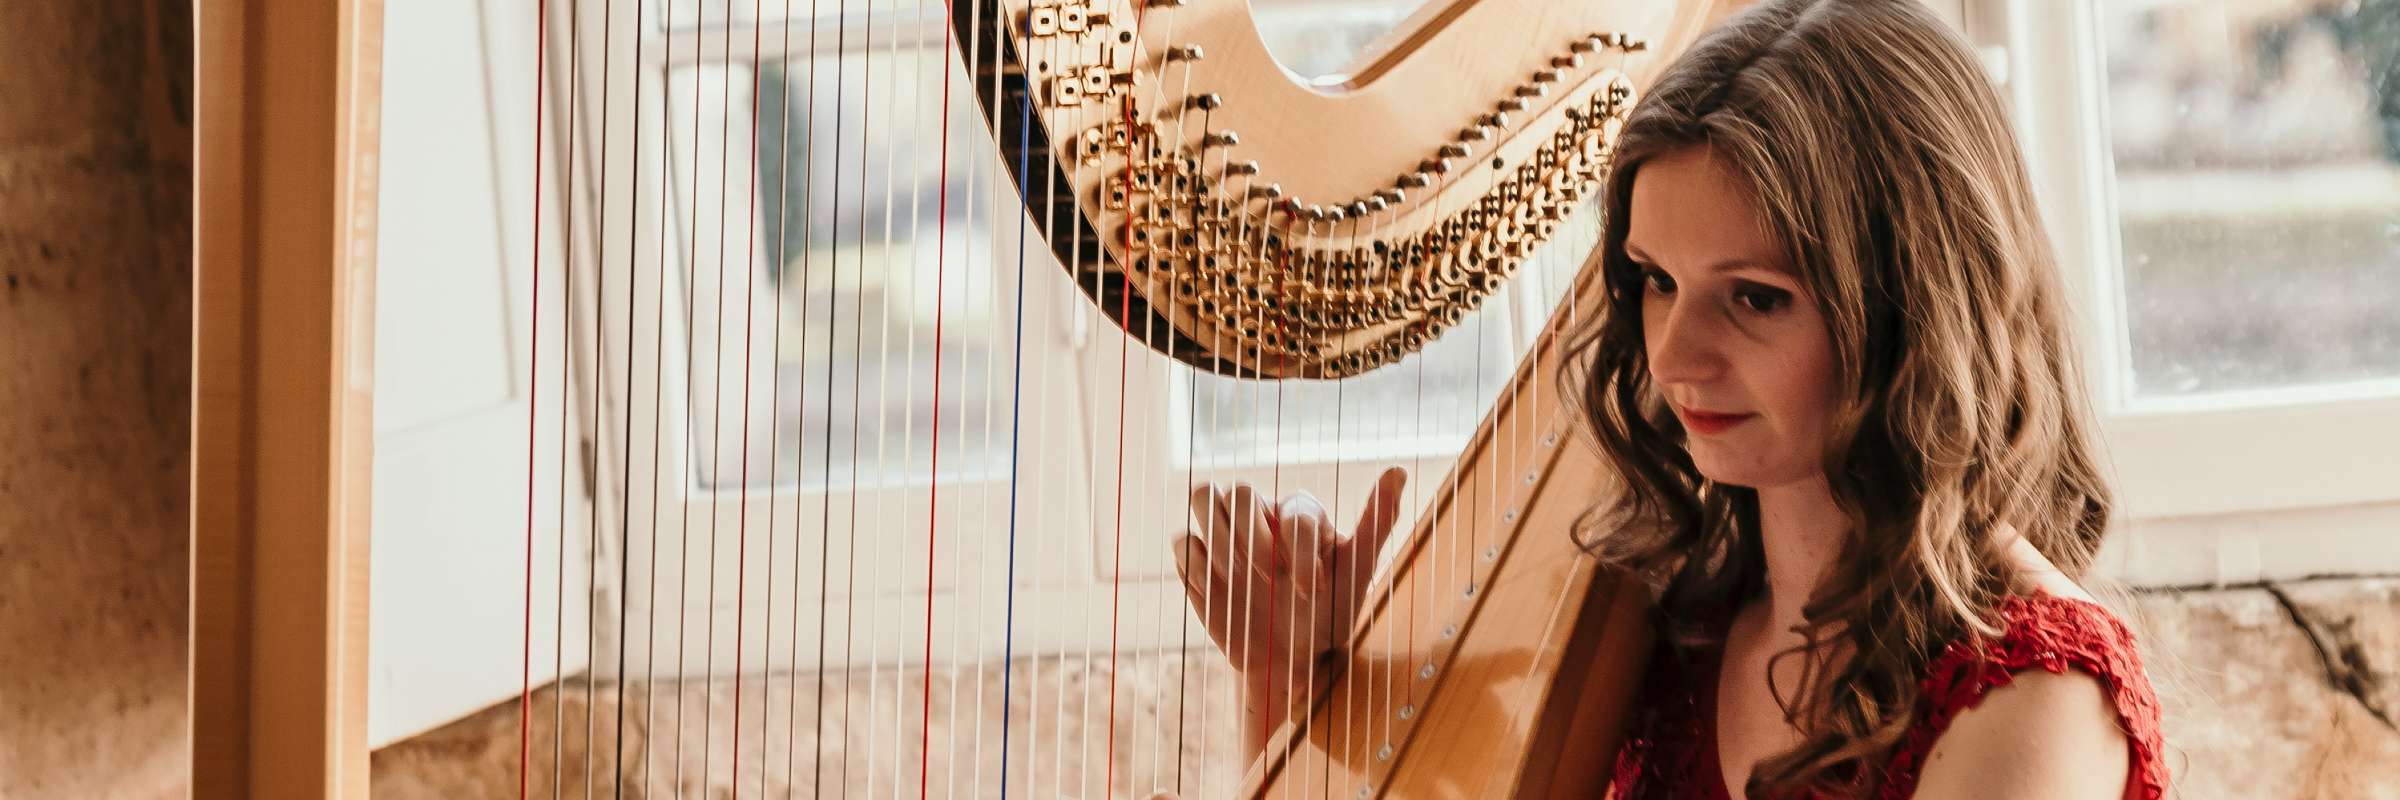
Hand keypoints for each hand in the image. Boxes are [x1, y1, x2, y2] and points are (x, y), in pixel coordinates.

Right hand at [1171, 467, 1408, 711]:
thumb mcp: (1357, 574)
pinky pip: (1183, 543)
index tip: (1310, 589)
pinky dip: (1196, 563)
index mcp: (1300, 513)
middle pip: (1237, 490)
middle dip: (1251, 538)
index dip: (1299, 548)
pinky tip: (1218, 592)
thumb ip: (1377, 522)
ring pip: (1203, 497)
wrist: (1289, 661)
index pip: (1293, 509)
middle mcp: (1261, 516)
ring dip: (1219, 539)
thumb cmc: (1328, 615)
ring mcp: (1226, 536)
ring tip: (1238, 580)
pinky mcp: (1198, 562)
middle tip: (1267, 578)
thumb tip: (1399, 469)